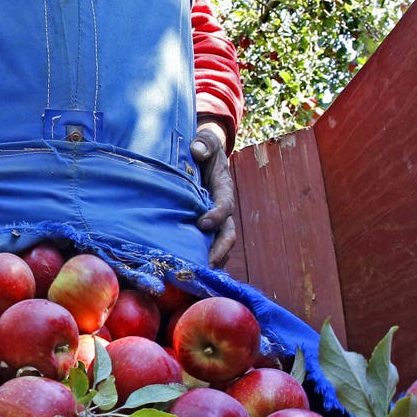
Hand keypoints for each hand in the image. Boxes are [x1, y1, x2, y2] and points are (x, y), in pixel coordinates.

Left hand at [191, 121, 237, 267]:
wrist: (202, 152)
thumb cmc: (203, 146)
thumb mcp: (205, 140)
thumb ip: (204, 143)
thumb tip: (197, 150)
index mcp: (223, 188)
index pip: (225, 204)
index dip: (217, 215)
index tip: (203, 223)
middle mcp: (221, 207)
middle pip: (227, 233)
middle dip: (219, 250)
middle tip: (207, 265)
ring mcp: (214, 219)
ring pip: (219, 244)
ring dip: (212, 260)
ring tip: (198, 276)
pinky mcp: (203, 226)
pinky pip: (206, 244)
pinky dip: (202, 258)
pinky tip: (189, 271)